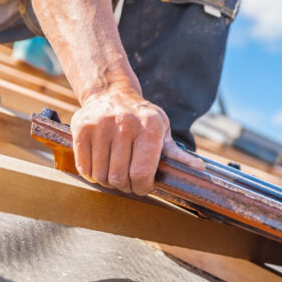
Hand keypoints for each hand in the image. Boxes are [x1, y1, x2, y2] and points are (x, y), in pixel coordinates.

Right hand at [70, 87, 203, 194]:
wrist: (112, 93)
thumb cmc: (142, 118)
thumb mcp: (163, 131)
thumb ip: (177, 154)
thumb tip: (200, 169)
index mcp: (150, 127)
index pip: (141, 173)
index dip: (142, 187)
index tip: (143, 187)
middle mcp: (125, 123)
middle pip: (119, 177)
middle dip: (125, 186)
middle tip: (127, 182)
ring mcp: (101, 124)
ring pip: (100, 175)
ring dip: (107, 182)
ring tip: (114, 173)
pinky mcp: (81, 127)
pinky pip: (83, 166)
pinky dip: (91, 174)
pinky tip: (100, 166)